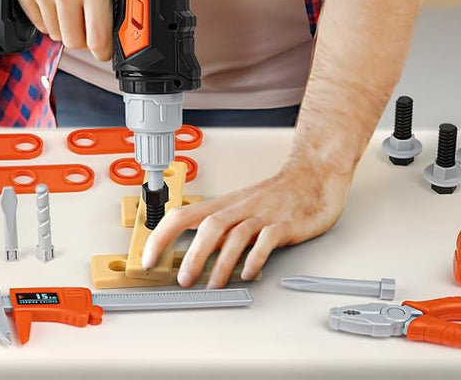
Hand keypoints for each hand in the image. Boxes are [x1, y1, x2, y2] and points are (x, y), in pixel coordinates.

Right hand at [11, 0, 118, 59]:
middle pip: (75, 42)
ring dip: (67, 27)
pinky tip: (57, 2)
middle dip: (85, 39)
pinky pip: (40, 24)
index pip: (97, 39)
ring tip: (72, 7)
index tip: (105, 50)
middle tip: (89, 28)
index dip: (104, 50)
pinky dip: (49, 19)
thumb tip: (124, 25)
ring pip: (57, 35)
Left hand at [140, 162, 352, 285]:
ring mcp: (262, 215)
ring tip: (211, 284)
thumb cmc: (276, 195)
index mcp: (224, 205)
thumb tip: (194, 255)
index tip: (149, 256)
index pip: (184, 215)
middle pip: (209, 225)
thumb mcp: (241, 210)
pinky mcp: (284, 225)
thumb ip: (221, 231)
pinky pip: (267, 240)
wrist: (311, 176)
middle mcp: (240, 208)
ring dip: (221, 260)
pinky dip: (256, 257)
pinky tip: (250, 272)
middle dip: (192, 252)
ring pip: (235, 233)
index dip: (162, 235)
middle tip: (181, 278)